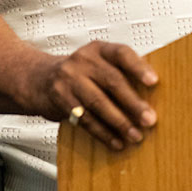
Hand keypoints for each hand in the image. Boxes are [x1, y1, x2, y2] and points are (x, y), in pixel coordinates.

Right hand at [30, 41, 158, 150]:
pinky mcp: (61, 100)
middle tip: (149, 119)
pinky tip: (115, 141)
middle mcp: (83, 61)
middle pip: (112, 82)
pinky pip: (85, 119)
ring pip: (98, 103)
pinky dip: (103, 133)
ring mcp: (69, 79)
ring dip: (119, 122)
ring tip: (135, 135)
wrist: (38, 79)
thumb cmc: (79, 72)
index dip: (139, 67)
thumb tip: (152, 95)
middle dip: (133, 103)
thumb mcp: (97, 63)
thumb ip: (120, 72)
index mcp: (98, 49)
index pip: (122, 54)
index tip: (154, 81)